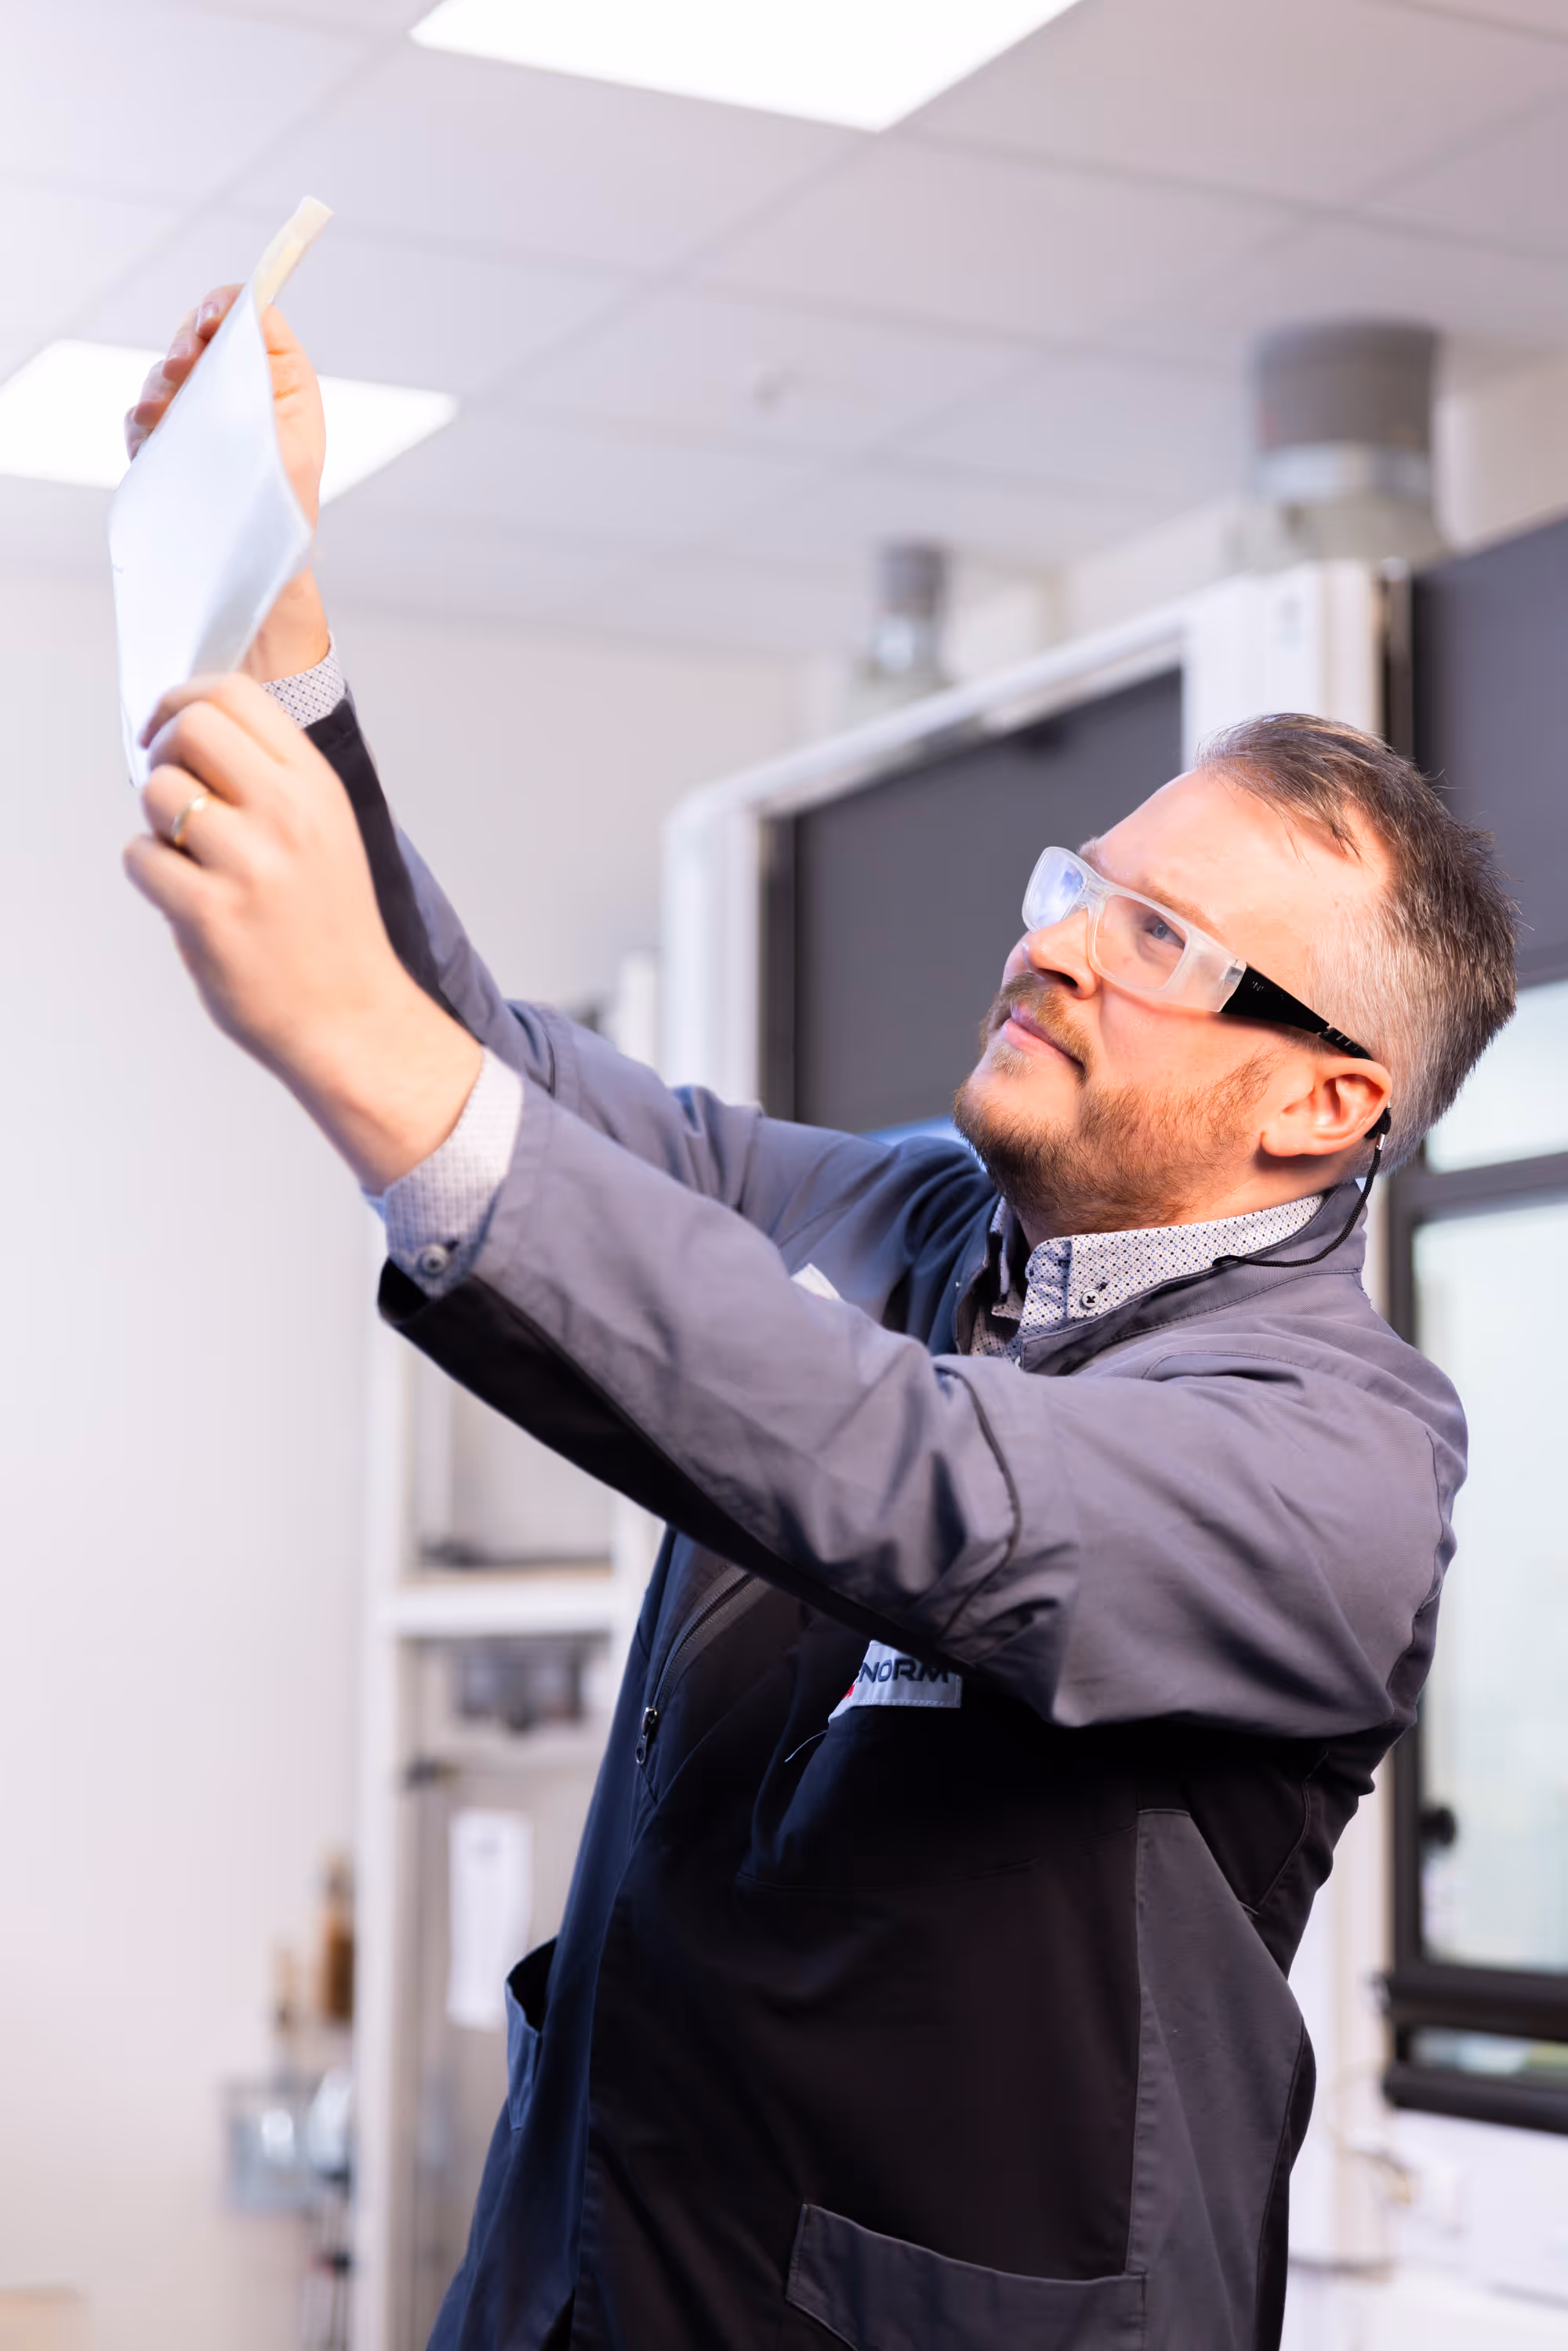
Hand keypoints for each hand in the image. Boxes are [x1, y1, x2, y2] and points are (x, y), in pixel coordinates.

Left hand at [124, 674, 481, 1190]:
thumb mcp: (326, 832)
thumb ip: (271, 780)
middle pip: (192, 726)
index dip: (183, 701)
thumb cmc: (330, 930)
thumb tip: (187, 736)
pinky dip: (151, 874)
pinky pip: (141, 858)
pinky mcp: (211, 914)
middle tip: (174, 792)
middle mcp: (289, 815)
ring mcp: (250, 865)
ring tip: (190, 858)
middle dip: (164, 751)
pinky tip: (186, 898)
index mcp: (317, 788)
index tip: (169, 732)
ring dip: (157, 822)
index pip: (236, 693)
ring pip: (158, 792)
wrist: (353, 1018)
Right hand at [125, 287, 330, 681]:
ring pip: (167, 373)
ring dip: (160, 385)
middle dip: (186, 345)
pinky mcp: (172, 441)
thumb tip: (250, 323)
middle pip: (199, 335)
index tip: (213, 324)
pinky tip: (149, 432)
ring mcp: (202, 413)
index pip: (252, 318)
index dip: (228, 308)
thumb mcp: (290, 445)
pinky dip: (142, 419)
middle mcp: (240, 390)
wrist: (257, 570)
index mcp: (282, 382)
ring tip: (162, 412)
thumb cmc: (285, 511)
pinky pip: (144, 415)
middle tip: (183, 368)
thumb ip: (270, 380)